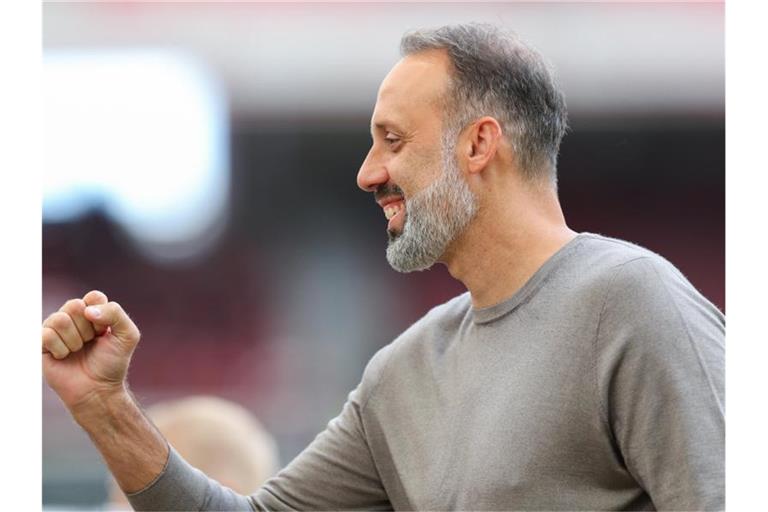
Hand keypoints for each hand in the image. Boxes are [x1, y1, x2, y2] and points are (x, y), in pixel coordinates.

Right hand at [42, 290, 140, 412]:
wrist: (97, 390)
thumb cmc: (112, 363)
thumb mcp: (128, 335)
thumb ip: (115, 313)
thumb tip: (87, 310)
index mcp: (93, 311)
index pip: (94, 296)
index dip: (102, 315)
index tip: (105, 332)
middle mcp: (72, 317)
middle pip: (74, 305)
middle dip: (87, 329)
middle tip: (91, 343)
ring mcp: (55, 329)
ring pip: (59, 319)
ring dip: (74, 340)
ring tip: (78, 351)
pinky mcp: (41, 344)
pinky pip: (46, 334)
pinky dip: (60, 349)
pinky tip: (64, 357)